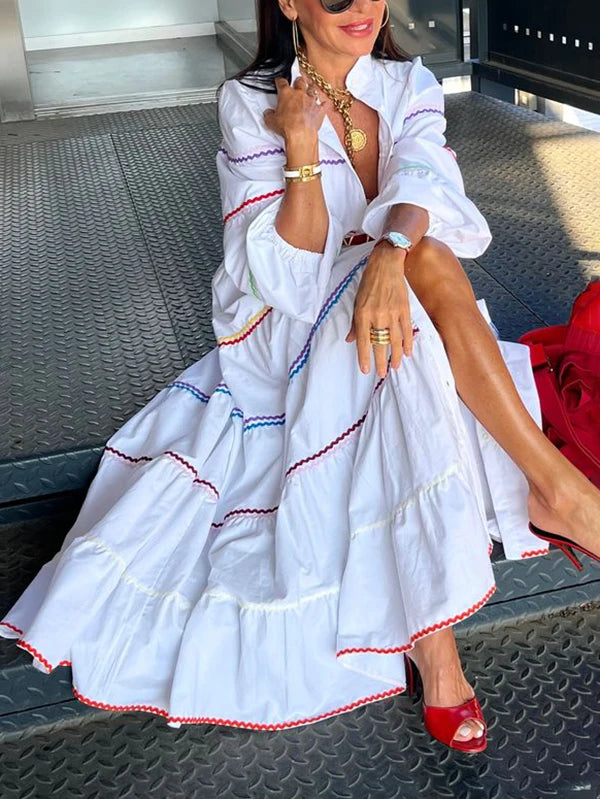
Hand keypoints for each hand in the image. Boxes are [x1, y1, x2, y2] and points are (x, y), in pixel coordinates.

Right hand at [263, 76, 331, 141]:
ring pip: (312, 90)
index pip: (282, 82)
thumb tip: (268, 113)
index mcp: (286, 94)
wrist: (300, 135)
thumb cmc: (286, 127)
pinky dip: (323, 104)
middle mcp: (300, 94)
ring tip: (309, 91)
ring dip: (310, 90)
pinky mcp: (319, 110)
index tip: (279, 82)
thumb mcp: (271, 121)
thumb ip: (269, 115)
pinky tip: (322, 104)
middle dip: (298, 81)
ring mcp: (311, 101)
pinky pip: (324, 104)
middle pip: (300, 81)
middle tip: (297, 83)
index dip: (280, 81)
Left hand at [345, 242, 412, 376]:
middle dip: (380, 361)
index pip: (363, 341)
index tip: (366, 370)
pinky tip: (406, 352)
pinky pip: (406, 331)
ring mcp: (392, 313)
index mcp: (363, 314)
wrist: (386, 265)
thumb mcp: (357, 302)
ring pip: (394, 340)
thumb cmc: (368, 283)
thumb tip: (350, 340)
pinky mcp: (404, 309)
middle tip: (382, 373)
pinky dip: (407, 343)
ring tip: (395, 367)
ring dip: (395, 356)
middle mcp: (377, 316)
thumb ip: (355, 323)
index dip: (364, 358)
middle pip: (379, 344)